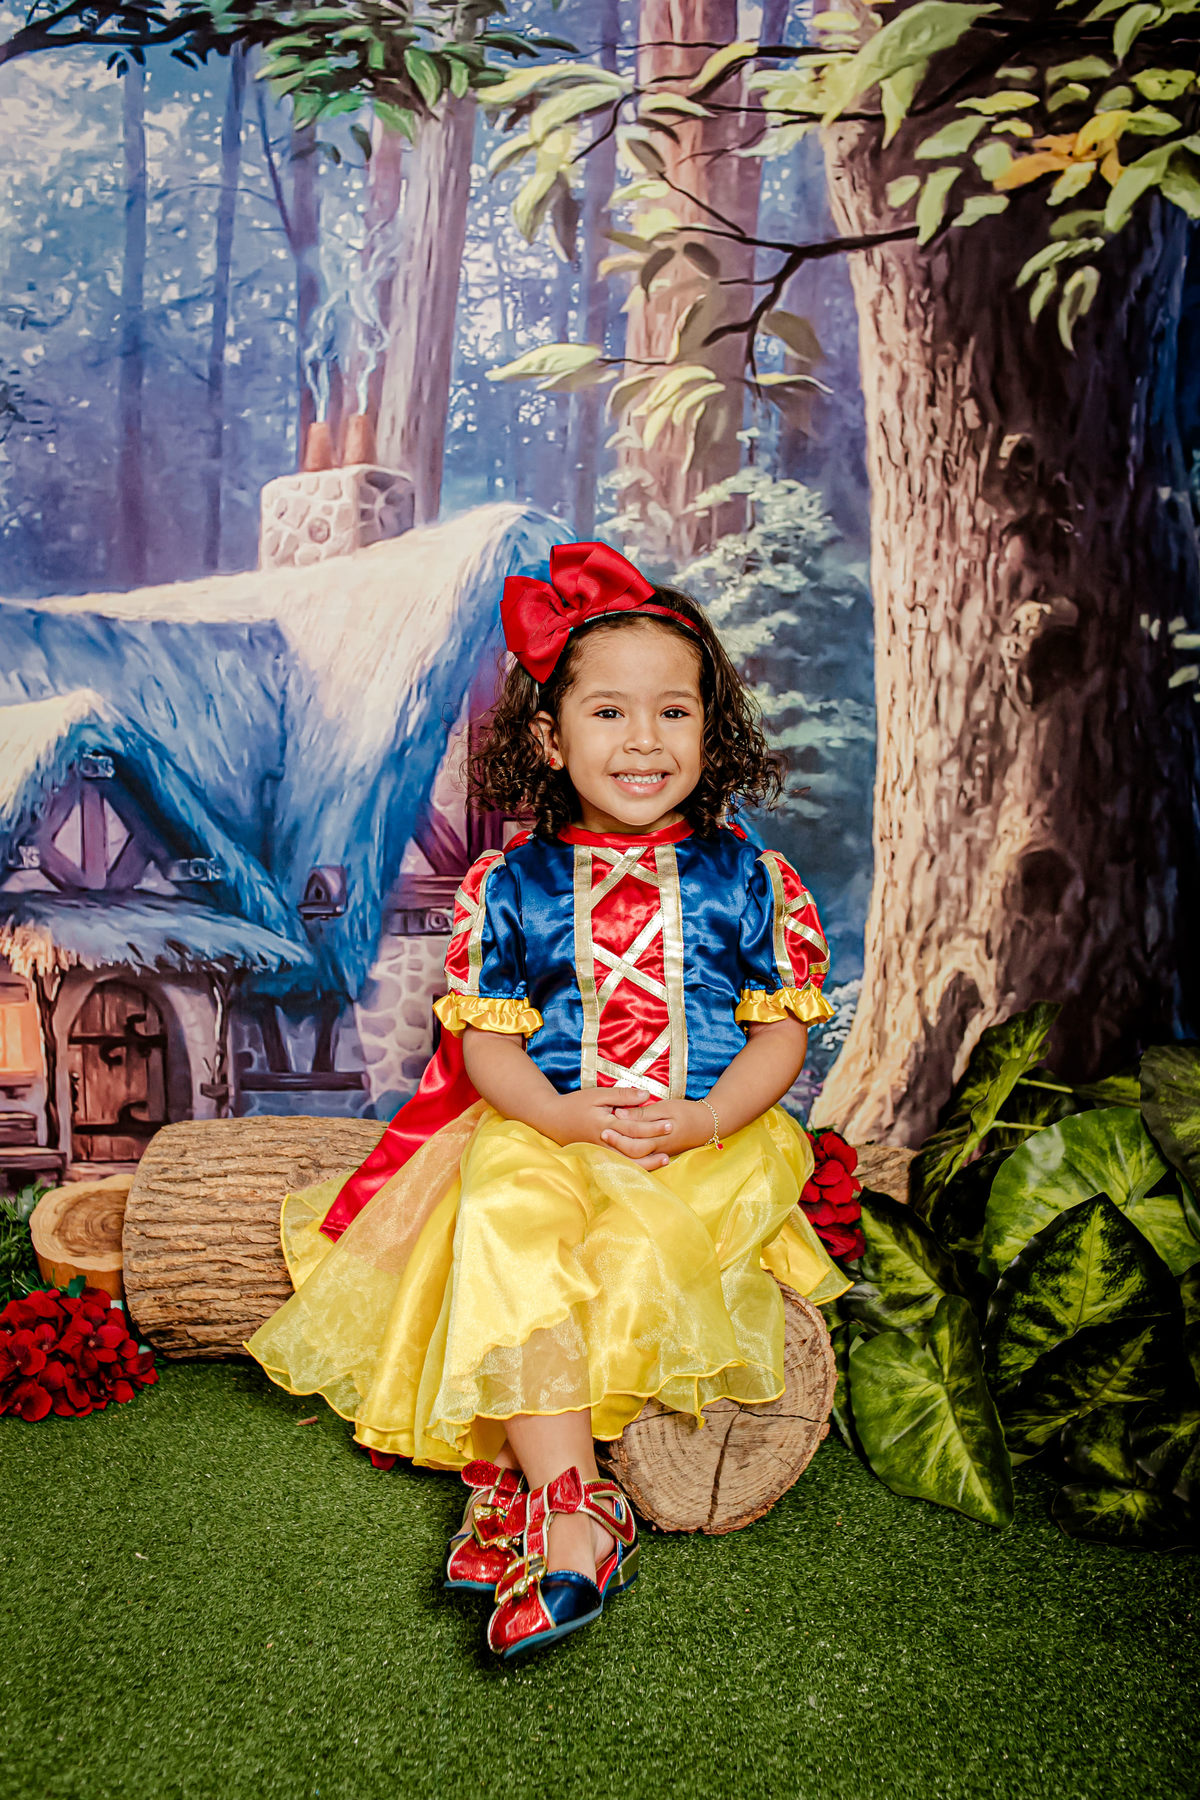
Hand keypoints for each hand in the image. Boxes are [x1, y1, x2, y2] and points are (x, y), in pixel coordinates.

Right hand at [536, 1086, 668, 1167]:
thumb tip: (646, 1095)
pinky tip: (646, 1166)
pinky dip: (634, 1168)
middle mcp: (603, 1142)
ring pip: (627, 1163)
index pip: (634, 1128)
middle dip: (654, 1145)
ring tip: (665, 1159)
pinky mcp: (597, 1158)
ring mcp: (600, 1153)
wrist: (551, 1119)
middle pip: (634, 1149)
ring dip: (648, 1163)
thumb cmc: (575, 1104)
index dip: (653, 1127)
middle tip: (671, 1140)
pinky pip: (619, 1167)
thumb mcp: (597, 1094)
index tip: (669, 1123)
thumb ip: (622, 1095)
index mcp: (605, 1124)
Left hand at [601, 1098, 713, 1167]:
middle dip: (617, 1143)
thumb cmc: (687, 1112)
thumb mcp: (666, 1108)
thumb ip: (643, 1113)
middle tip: (603, 1133)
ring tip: (609, 1139)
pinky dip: (631, 1154)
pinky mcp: (661, 1154)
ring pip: (637, 1158)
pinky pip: (643, 1158)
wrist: (707, 1125)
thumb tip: (620, 1114)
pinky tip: (621, 1148)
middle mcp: (658, 1149)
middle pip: (633, 1152)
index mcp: (659, 1136)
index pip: (634, 1139)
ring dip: (622, 1150)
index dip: (618, 1133)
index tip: (605, 1124)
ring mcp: (660, 1153)